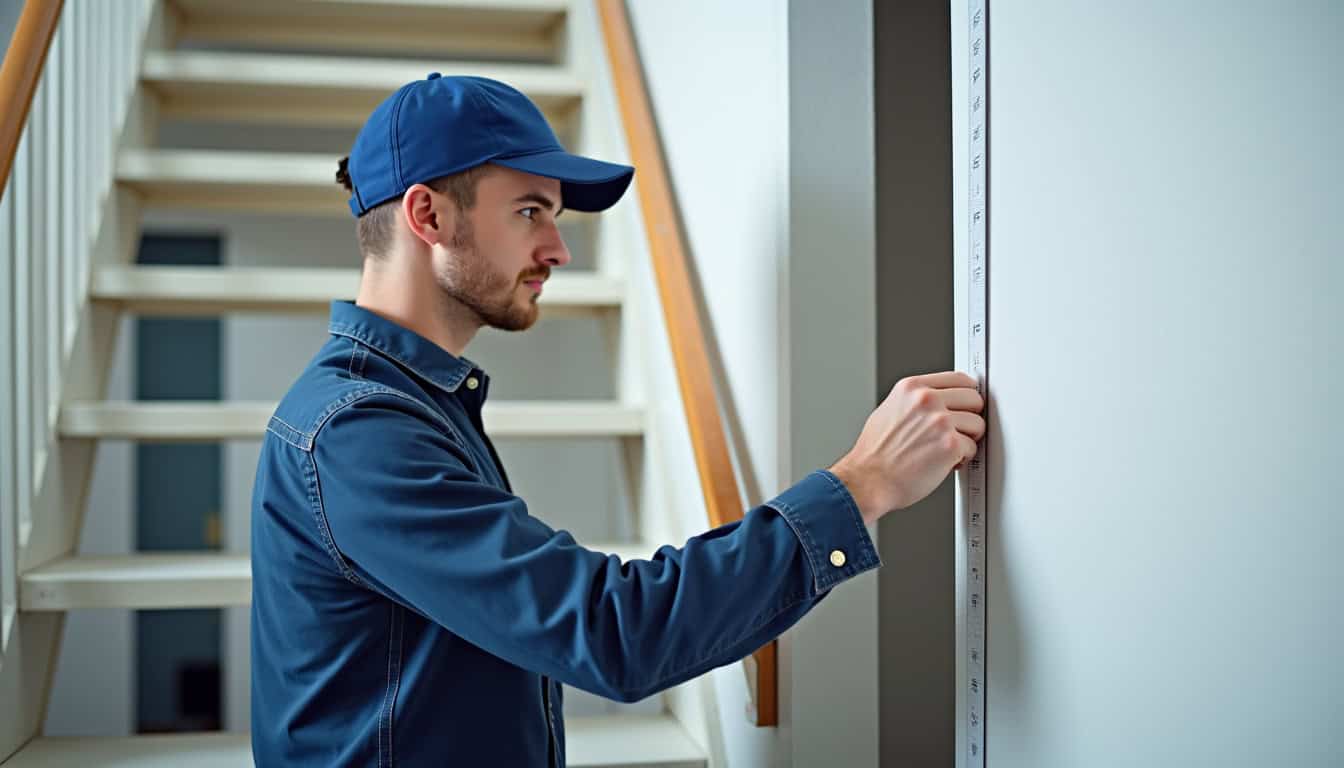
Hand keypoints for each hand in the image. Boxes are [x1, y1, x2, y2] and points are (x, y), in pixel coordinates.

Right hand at [829, 372, 985, 525]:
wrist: (868, 480)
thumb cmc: (875, 454)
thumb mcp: (890, 410)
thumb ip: (916, 402)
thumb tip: (940, 402)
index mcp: (912, 387)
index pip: (959, 379)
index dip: (966, 395)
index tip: (967, 405)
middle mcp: (927, 399)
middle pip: (974, 398)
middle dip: (969, 417)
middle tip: (958, 432)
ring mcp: (940, 421)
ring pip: (978, 424)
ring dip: (967, 440)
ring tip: (945, 449)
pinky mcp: (950, 445)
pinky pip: (972, 448)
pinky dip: (961, 459)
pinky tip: (943, 463)